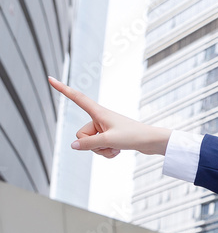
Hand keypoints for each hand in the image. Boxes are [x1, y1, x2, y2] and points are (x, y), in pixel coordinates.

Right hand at [47, 77, 170, 156]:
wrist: (151, 141)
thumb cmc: (133, 136)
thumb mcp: (108, 141)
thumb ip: (88, 144)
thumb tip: (73, 146)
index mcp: (99, 112)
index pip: (77, 98)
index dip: (63, 89)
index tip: (50, 78)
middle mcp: (100, 118)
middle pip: (82, 135)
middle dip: (92, 145)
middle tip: (109, 144)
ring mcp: (105, 128)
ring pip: (91, 145)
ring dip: (102, 150)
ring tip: (117, 148)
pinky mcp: (110, 137)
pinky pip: (100, 149)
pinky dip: (108, 153)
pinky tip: (119, 151)